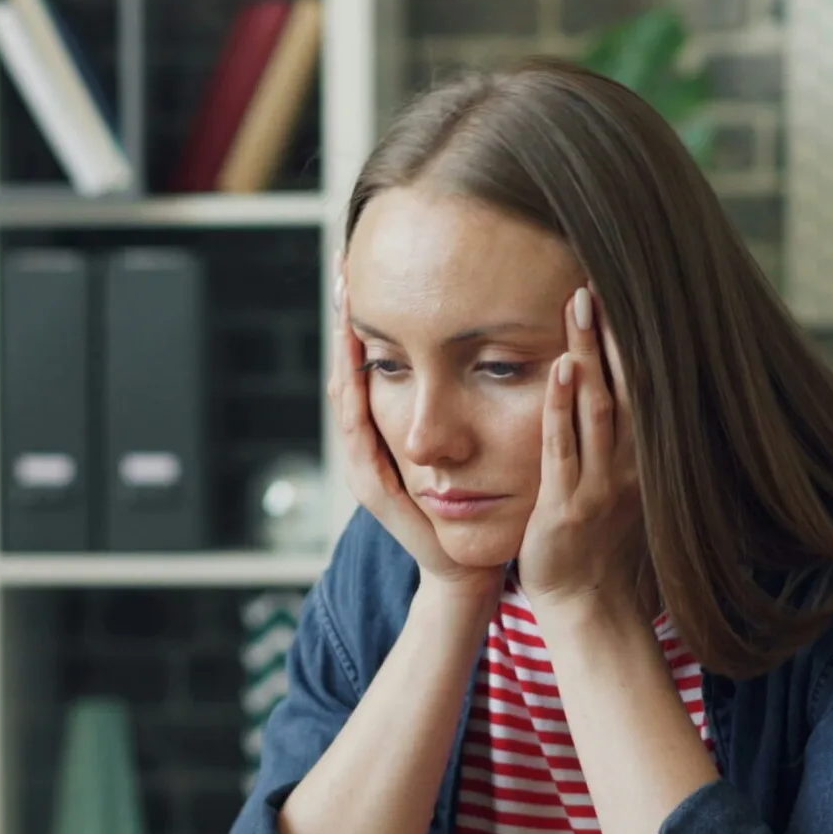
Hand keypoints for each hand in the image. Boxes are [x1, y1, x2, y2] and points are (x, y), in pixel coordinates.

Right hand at [331, 266, 500, 604]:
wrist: (467, 566)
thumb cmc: (477, 502)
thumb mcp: (470, 438)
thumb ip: (469, 397)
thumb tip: (490, 339)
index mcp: (388, 429)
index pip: (369, 361)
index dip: (364, 318)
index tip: (363, 267)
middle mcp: (368, 443)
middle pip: (347, 369)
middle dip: (343, 320)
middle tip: (341, 268)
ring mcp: (364, 465)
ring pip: (344, 395)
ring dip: (341, 349)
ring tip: (343, 303)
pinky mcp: (373, 486)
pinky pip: (357, 432)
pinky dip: (353, 395)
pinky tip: (354, 364)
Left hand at [517, 286, 648, 622]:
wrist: (589, 607)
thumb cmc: (597, 546)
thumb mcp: (617, 486)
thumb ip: (618, 442)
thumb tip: (616, 393)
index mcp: (641, 458)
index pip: (639, 385)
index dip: (630, 340)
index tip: (619, 293)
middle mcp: (629, 465)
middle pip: (623, 385)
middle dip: (611, 332)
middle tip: (596, 278)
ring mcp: (601, 485)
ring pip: (597, 407)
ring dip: (587, 354)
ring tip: (579, 305)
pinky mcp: (567, 506)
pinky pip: (564, 449)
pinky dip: (561, 408)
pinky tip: (556, 370)